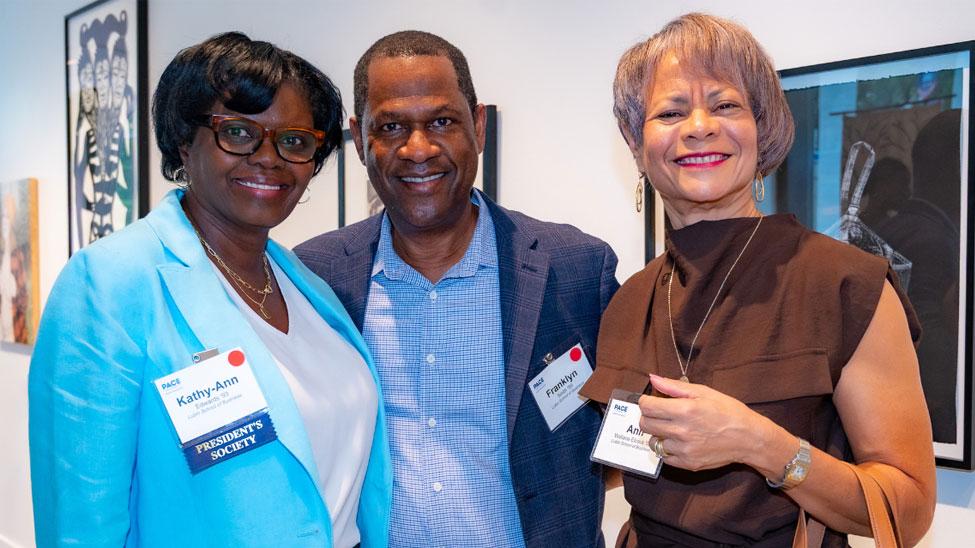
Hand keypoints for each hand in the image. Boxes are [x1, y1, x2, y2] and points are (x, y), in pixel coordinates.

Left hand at [638, 374, 769, 470]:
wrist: (749, 438)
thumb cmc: (729, 412)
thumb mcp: (704, 392)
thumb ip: (674, 387)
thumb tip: (653, 379)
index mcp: (685, 410)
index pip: (647, 407)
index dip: (645, 402)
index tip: (651, 401)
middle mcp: (682, 431)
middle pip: (645, 424)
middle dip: (649, 417)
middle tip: (661, 414)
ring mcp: (684, 450)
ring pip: (653, 442)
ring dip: (658, 434)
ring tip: (673, 428)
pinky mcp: (688, 463)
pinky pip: (665, 457)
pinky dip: (668, 449)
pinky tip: (680, 441)